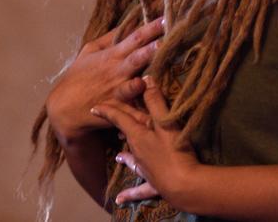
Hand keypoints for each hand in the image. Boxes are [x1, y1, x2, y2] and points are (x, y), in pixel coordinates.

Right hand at [45, 17, 163, 142]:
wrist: (64, 106)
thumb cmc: (78, 76)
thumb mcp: (89, 51)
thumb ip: (109, 38)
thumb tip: (127, 23)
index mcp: (112, 56)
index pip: (134, 38)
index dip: (150, 28)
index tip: (165, 18)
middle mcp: (116, 72)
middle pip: (137, 58)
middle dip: (151, 49)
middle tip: (167, 40)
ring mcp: (116, 92)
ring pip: (133, 86)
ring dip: (144, 81)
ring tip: (153, 77)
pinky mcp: (115, 111)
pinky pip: (130, 114)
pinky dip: (140, 115)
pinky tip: (152, 116)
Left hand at [93, 77, 199, 208]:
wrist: (183, 186)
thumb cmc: (174, 152)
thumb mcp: (166, 123)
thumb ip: (155, 101)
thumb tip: (144, 78)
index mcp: (138, 134)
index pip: (119, 118)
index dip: (107, 110)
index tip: (94, 107)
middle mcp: (137, 150)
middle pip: (126, 134)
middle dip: (118, 126)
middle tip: (109, 121)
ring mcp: (145, 168)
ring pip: (131, 159)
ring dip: (125, 156)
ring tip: (118, 156)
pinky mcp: (154, 183)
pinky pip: (139, 188)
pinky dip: (130, 193)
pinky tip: (118, 199)